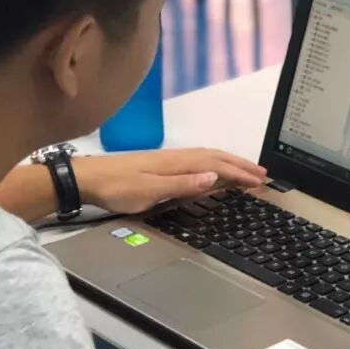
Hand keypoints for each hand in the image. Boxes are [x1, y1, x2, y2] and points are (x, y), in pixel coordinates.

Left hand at [74, 148, 266, 213]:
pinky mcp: (161, 165)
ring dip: (229, 163)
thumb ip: (182, 185)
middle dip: (241, 165)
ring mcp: (168, 160)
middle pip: (216, 158)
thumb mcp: (150, 191)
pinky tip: (212, 171)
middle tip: (262, 174)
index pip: (217, 166)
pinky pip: (197, 161)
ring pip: (207, 158)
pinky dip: (213, 164)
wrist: (87, 179)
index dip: (240, 173)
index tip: (260, 181)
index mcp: (177, 163)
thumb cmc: (116, 187)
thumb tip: (214, 178)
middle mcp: (176, 157)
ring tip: (245, 171)